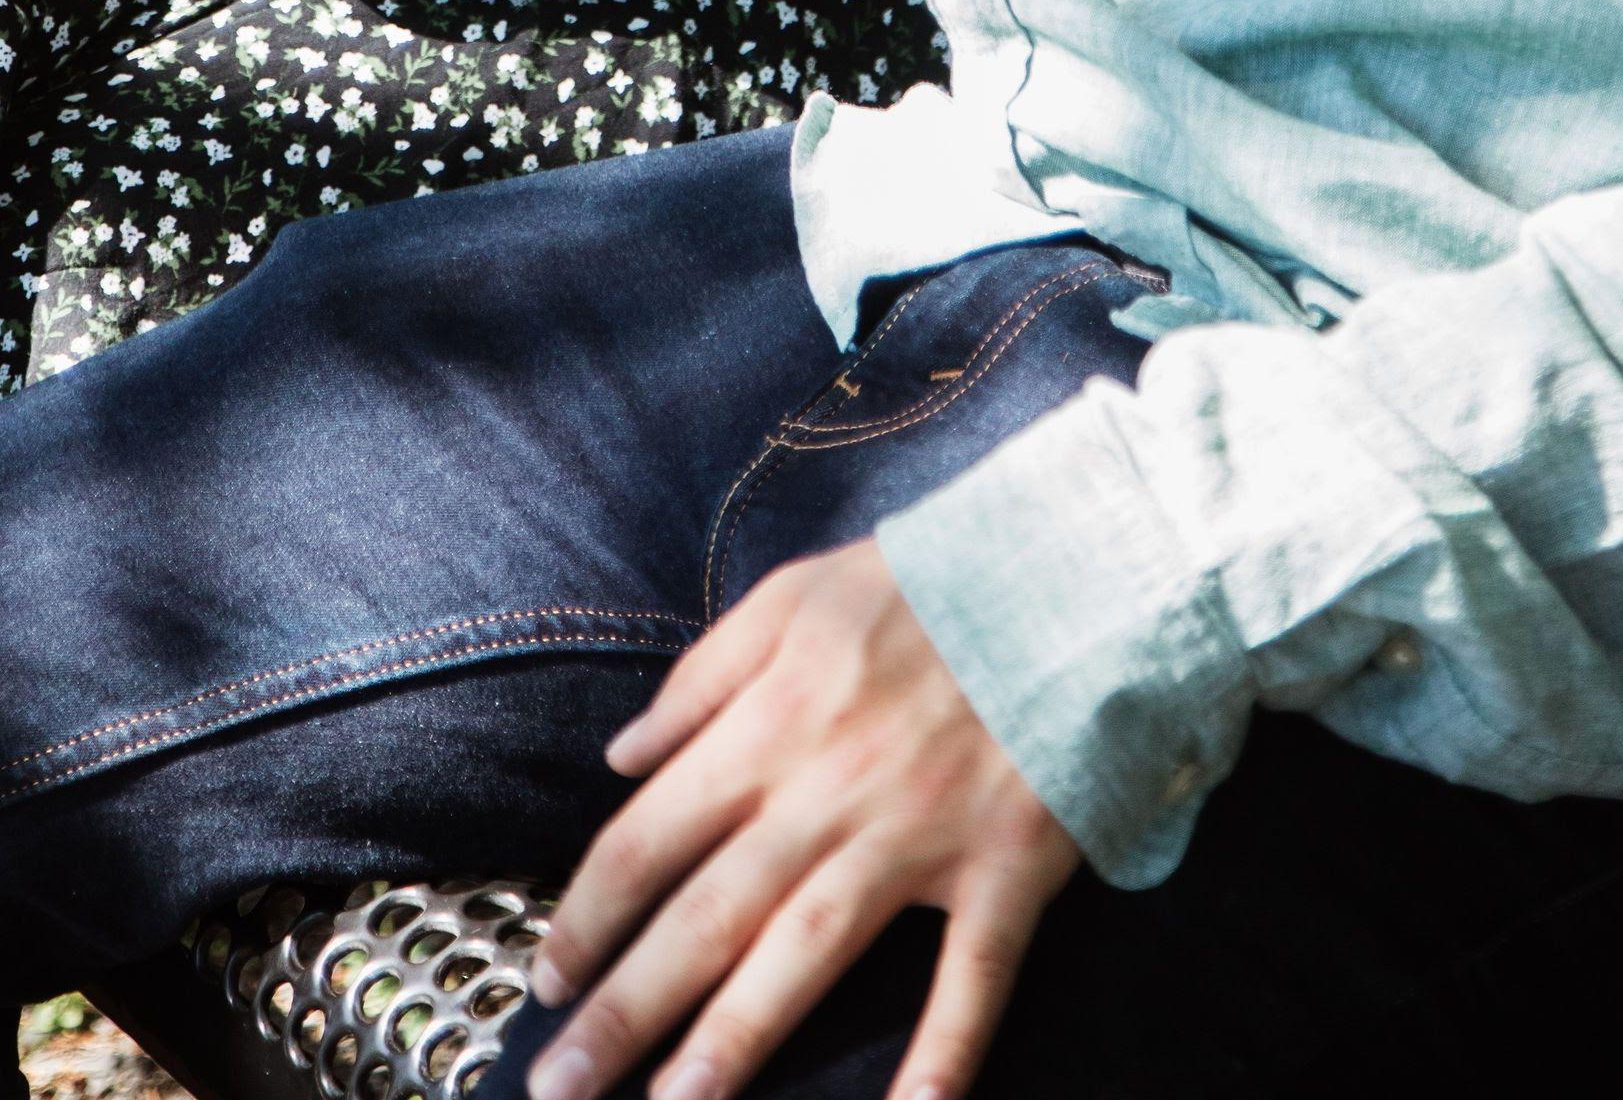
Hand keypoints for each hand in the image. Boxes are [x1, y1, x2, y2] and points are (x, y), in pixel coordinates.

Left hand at [524, 539, 1077, 1099]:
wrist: (1075, 573)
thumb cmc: (927, 583)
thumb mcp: (794, 594)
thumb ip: (703, 676)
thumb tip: (623, 758)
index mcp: (771, 720)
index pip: (650, 837)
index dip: (589, 916)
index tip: (548, 979)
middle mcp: (828, 790)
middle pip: (707, 916)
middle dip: (624, 1010)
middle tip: (560, 1085)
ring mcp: (919, 836)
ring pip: (805, 955)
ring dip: (733, 1043)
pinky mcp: (1004, 866)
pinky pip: (970, 978)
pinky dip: (942, 1054)